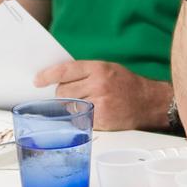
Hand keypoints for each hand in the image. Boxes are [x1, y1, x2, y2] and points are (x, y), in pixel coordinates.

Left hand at [34, 60, 170, 130]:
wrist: (148, 102)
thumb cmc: (127, 84)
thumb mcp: (108, 68)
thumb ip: (85, 71)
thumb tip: (59, 76)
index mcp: (98, 68)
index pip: (65, 70)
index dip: (47, 75)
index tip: (38, 80)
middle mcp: (98, 84)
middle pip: (62, 90)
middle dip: (62, 93)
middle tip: (70, 93)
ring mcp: (99, 103)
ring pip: (68, 106)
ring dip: (70, 105)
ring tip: (85, 103)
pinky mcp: (101, 119)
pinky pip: (79, 119)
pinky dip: (80, 117)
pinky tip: (92, 112)